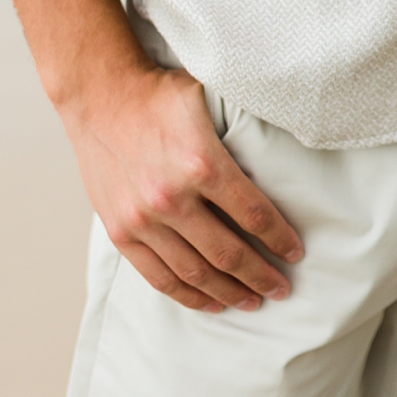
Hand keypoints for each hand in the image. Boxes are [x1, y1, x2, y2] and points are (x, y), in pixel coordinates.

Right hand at [61, 63, 303, 312]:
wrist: (100, 94)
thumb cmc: (160, 94)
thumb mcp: (209, 97)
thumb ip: (241, 126)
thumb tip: (285, 142)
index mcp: (202, 163)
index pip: (253, 214)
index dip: (279, 238)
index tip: (296, 253)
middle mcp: (171, 197)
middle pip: (227, 252)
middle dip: (260, 275)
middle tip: (283, 288)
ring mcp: (142, 219)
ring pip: (194, 272)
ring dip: (227, 292)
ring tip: (252, 301)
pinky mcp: (120, 231)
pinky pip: (158, 276)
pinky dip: (187, 294)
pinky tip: (209, 302)